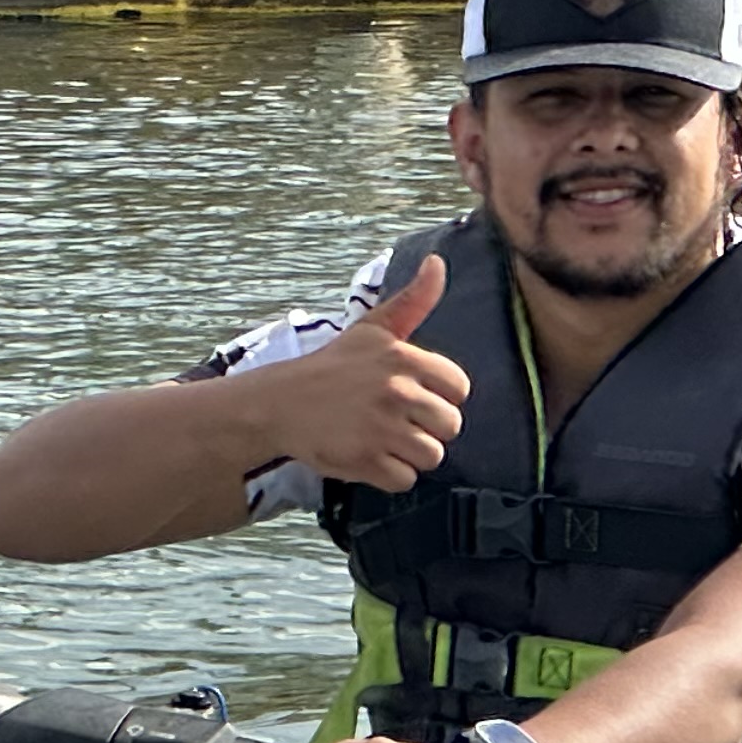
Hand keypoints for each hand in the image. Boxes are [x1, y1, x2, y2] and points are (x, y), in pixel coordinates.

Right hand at [239, 254, 468, 493]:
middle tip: (395, 420)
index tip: (414, 394)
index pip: (460, 389)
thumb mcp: (374, 328)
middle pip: (450, 426)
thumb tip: (439, 263)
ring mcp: (382, 430)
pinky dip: (390, 475)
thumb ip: (414, 300)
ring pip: (432, 455)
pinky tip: (370, 455)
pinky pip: (405, 480)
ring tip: (383, 438)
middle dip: (427, 427)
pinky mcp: (366, 461)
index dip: (441, 395)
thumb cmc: (335, 366)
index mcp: (404, 359)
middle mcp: (397, 393)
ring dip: (410, 453)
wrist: (282, 403)